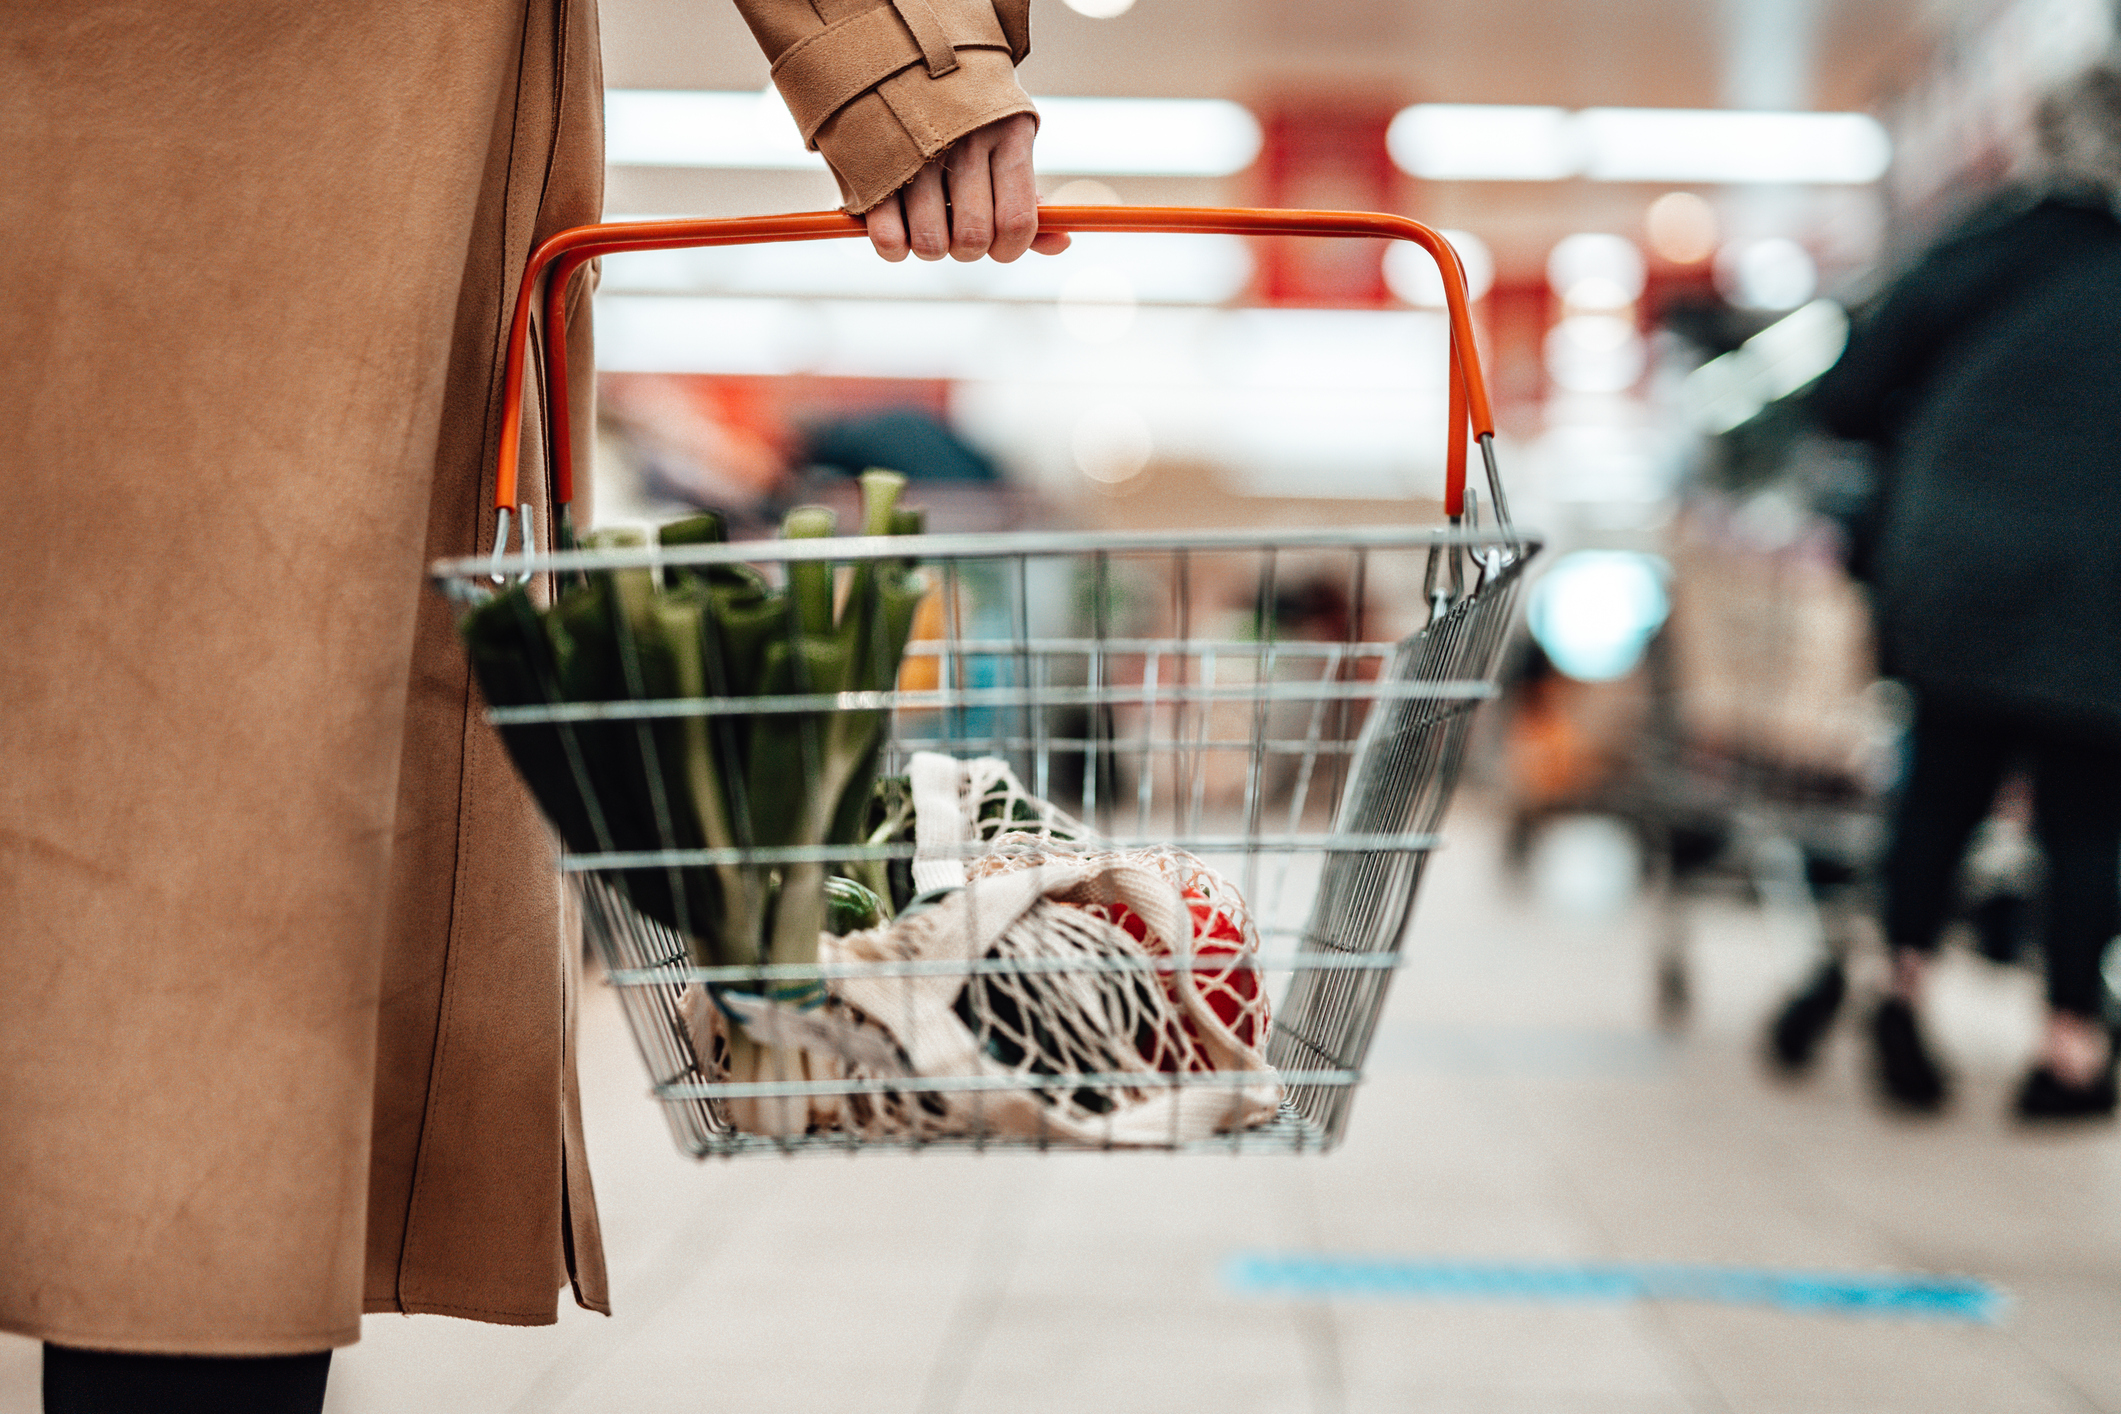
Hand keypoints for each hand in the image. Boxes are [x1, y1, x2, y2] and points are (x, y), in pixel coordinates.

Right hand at [864, 112, 1072, 262]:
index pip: (1017, 221)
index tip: (998, 246)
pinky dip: (893, 247)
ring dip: (931, 247)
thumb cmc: (968, 113)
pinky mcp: (874, 162)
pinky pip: (889, 238)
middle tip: (958, 230)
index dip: (1010, 249)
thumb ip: (1028, 198)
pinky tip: (897, 228)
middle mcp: (965, 142)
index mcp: (1009, 135)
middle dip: (967, 250)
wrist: (908, 50)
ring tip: (927, 224)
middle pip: (973, 239)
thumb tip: (1061, 243)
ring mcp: (916, 152)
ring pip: (931, 243)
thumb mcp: (1007, 139)